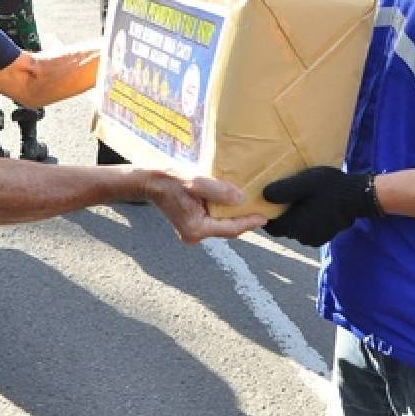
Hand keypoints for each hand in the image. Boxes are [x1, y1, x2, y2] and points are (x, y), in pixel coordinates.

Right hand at [142, 171, 266, 242]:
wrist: (149, 180)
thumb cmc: (169, 180)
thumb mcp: (195, 182)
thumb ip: (218, 191)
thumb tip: (241, 199)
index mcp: (196, 229)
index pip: (230, 228)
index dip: (249, 222)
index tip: (265, 217)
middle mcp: (194, 235)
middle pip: (227, 229)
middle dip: (244, 221)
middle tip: (263, 212)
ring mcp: (192, 231)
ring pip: (221, 225)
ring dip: (234, 216)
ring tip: (252, 207)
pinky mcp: (191, 223)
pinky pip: (213, 220)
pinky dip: (224, 213)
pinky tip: (234, 204)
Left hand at [262, 166, 383, 246]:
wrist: (359, 196)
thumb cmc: (330, 188)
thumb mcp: (304, 183)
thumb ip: (283, 190)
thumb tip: (264, 195)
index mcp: (294, 226)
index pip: (270, 226)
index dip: (266, 215)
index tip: (266, 202)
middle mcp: (302, 237)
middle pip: (283, 228)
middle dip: (281, 215)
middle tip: (282, 198)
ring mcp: (315, 239)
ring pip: (296, 229)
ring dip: (295, 217)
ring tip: (297, 200)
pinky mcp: (325, 236)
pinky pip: (308, 230)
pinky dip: (306, 220)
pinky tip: (311, 206)